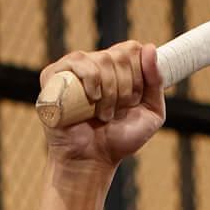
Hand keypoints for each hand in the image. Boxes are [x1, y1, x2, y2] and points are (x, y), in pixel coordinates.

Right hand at [39, 42, 165, 172]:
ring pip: (102, 59)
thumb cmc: (119, 140)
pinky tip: (92, 99)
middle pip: (119, 55)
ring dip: (110, 91)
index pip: (132, 49)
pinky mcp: (53, 76)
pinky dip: (90, 78)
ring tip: (103, 115)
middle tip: (117, 112)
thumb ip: (156, 82)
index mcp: (115, 68)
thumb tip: (150, 48)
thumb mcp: (151, 113)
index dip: (139, 73)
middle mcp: (93, 64)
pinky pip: (76, 61)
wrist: (92, 161)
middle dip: (126, 87)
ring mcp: (72, 69)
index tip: (134, 100)